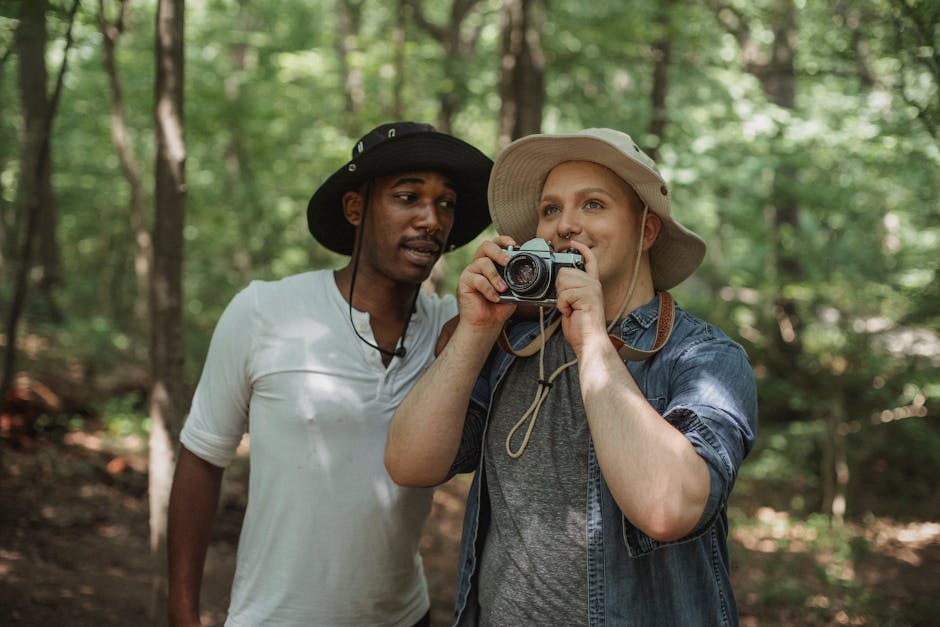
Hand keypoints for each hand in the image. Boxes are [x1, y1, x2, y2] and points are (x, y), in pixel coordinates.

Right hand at [456, 236, 517, 330]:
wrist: (487, 324)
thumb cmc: (498, 307)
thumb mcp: (513, 291)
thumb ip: (517, 280)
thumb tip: (529, 274)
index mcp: (492, 263)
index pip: (495, 244)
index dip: (504, 240)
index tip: (514, 245)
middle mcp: (480, 264)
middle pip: (486, 246)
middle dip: (499, 252)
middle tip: (507, 262)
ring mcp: (471, 272)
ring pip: (483, 262)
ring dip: (495, 276)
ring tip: (503, 289)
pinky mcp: (464, 282)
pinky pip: (477, 279)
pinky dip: (488, 289)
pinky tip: (494, 298)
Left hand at [553, 240, 608, 356]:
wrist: (590, 341)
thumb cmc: (582, 327)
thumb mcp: (574, 304)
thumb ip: (570, 290)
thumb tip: (559, 282)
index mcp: (592, 284)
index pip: (589, 260)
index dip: (580, 249)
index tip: (572, 243)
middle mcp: (594, 283)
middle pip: (565, 271)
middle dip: (560, 288)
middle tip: (568, 304)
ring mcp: (592, 288)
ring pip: (563, 280)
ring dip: (561, 297)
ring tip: (570, 308)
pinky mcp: (587, 295)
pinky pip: (564, 294)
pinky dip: (562, 305)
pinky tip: (570, 312)